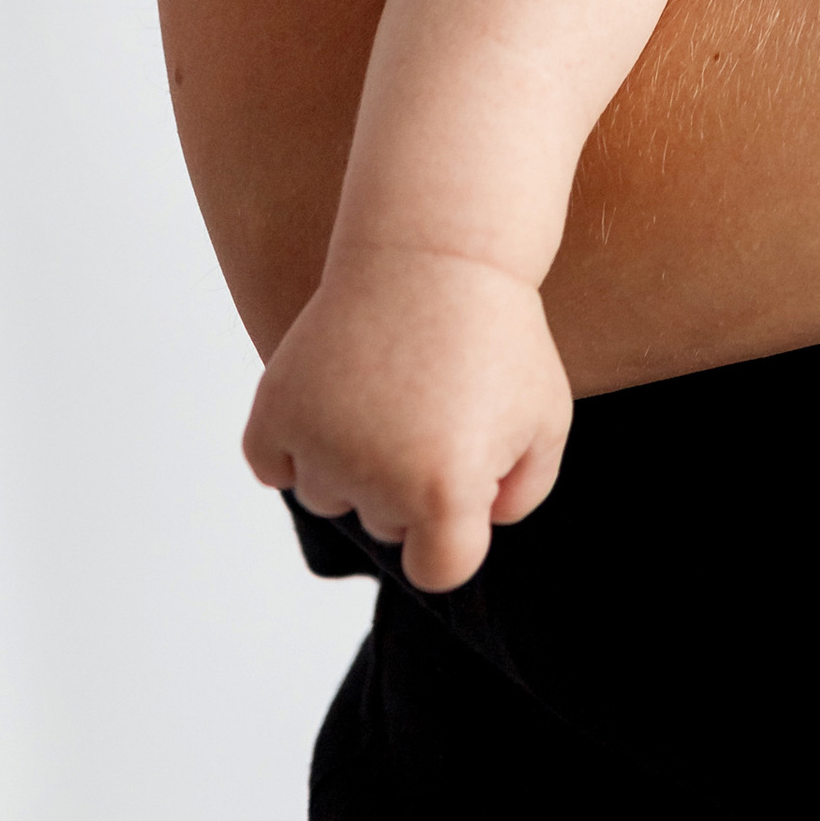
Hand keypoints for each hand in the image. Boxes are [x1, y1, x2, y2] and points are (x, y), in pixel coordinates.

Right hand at [242, 244, 572, 591]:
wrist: (435, 251)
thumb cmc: (498, 335)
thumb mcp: (545, 416)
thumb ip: (523, 493)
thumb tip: (475, 529)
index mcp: (444, 491)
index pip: (438, 569)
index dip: (456, 529)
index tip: (465, 479)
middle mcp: (374, 478)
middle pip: (387, 524)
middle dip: (412, 478)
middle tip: (434, 402)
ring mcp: (319, 444)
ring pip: (330, 494)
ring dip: (355, 458)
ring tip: (391, 386)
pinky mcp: (274, 411)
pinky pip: (273, 462)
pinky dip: (295, 440)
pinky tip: (335, 395)